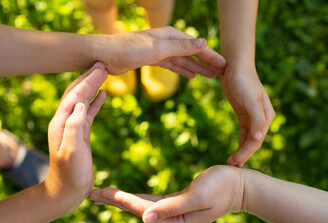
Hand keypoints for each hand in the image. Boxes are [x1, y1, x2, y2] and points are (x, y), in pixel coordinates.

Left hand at [44, 62, 106, 210]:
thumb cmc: (70, 174)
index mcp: (61, 123)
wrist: (67, 189)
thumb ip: (73, 127)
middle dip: (88, 77)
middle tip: (102, 64)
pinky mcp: (81, 133)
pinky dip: (95, 101)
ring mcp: (72, 126)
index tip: (101, 68)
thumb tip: (80, 104)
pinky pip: (89, 112)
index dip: (87, 81)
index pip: (75, 96)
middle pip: (76, 93)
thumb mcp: (72, 152)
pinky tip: (103, 94)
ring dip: (92, 86)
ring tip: (103, 73)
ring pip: (83, 100)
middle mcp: (65, 121)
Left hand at [89, 165, 243, 222]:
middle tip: (91, 193)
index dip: (120, 200)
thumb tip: (145, 219)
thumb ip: (172, 208)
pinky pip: (151, 202)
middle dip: (114, 201)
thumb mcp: (198, 196)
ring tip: (102, 193)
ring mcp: (173, 216)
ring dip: (121, 199)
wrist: (238, 185)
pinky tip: (124, 196)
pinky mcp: (175, 206)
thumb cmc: (221, 187)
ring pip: (141, 206)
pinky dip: (135, 198)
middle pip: (137, 210)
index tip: (100, 193)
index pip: (142, 210)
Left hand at [99, 26, 226, 77]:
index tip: (225, 66)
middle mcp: (167, 41)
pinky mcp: (152, 60)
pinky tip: (191, 76)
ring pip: (184, 60)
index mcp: (171, 36)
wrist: (107, 55)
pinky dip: (182, 70)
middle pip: (193, 53)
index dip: (212, 56)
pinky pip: (172, 66)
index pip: (197, 46)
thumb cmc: (130, 49)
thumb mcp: (158, 48)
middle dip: (208, 62)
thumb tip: (203, 42)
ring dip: (197, 68)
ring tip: (211, 76)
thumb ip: (181, 47)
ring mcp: (160, 51)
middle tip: (223, 73)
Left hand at [221, 65, 274, 166]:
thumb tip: (259, 137)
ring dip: (241, 151)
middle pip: (253, 141)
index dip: (246, 152)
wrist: (235, 67)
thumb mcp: (250, 100)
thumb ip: (257, 119)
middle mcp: (261, 118)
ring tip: (232, 162)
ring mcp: (252, 117)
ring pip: (248, 139)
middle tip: (231, 165)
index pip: (257, 139)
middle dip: (243, 154)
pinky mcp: (243, 114)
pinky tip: (235, 152)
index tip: (235, 162)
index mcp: (266, 116)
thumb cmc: (244, 82)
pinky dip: (240, 142)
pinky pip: (243, 132)